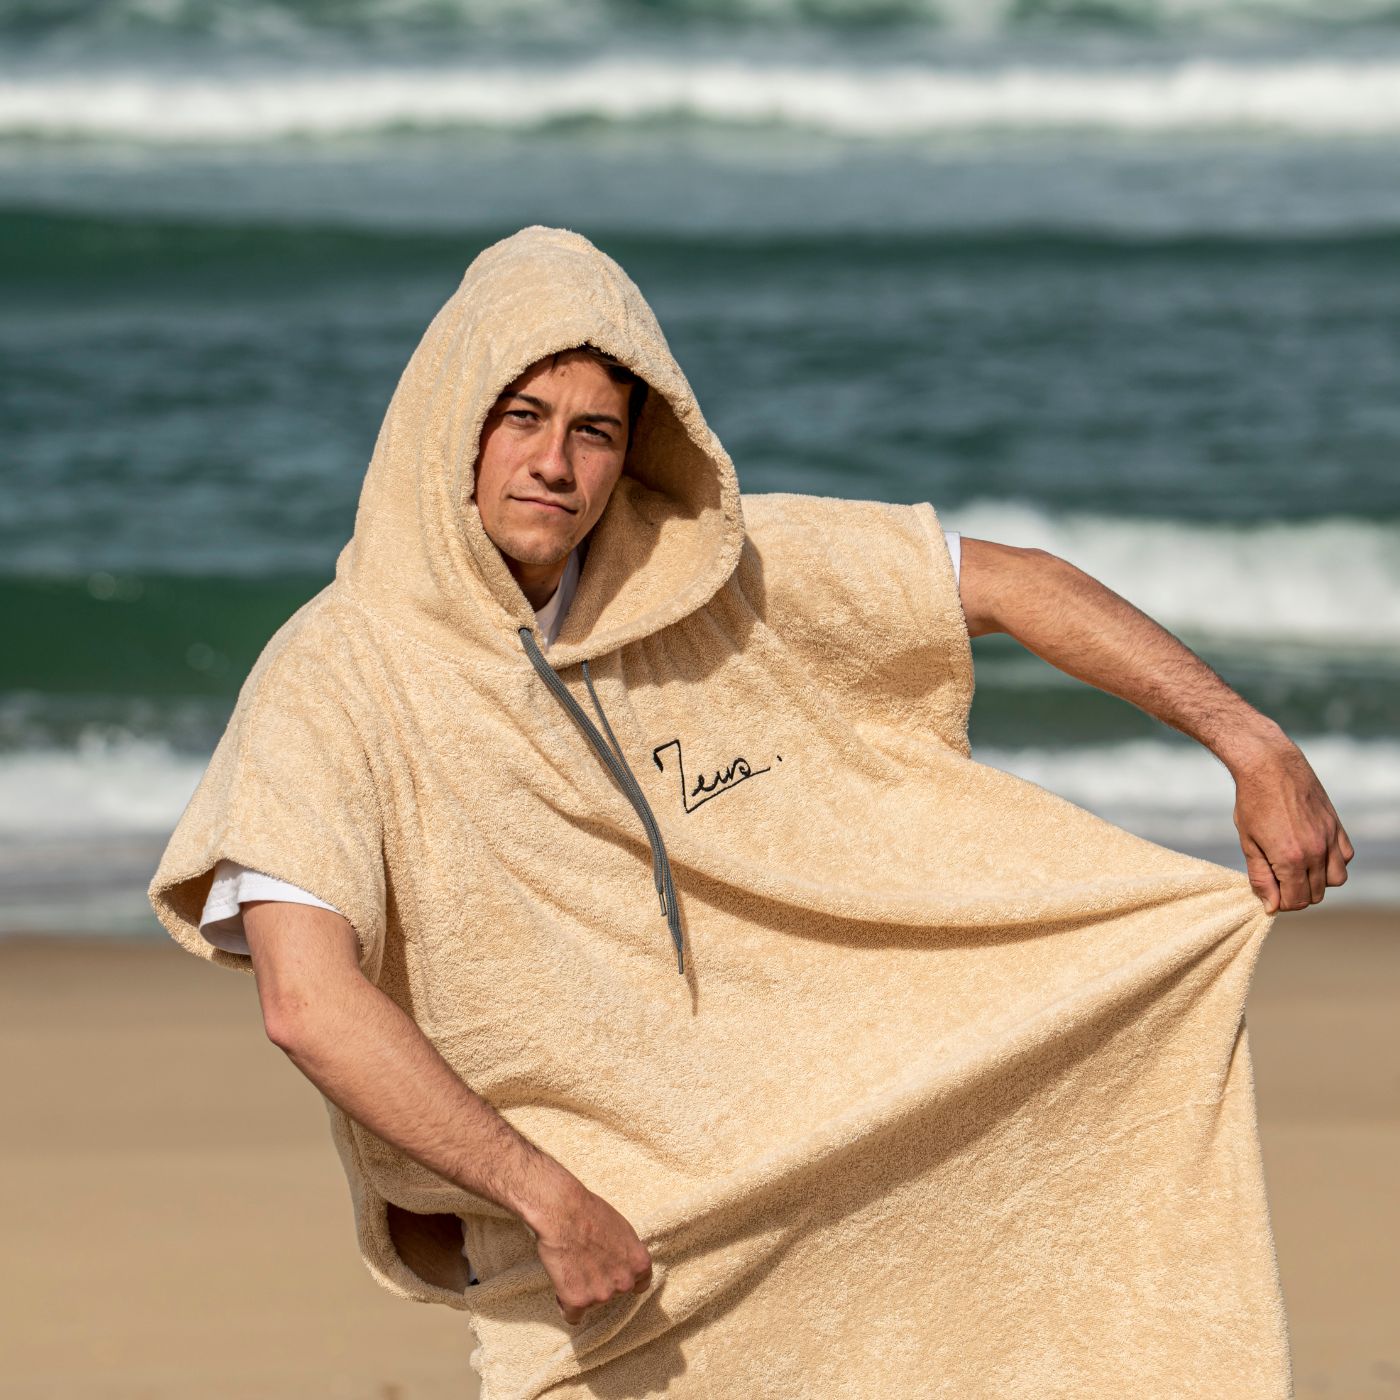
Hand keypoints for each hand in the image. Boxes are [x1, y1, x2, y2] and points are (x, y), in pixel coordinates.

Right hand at [527, 1174, 652, 1326]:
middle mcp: (624, 1282)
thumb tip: (622, 1263)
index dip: (623, 1278)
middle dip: (601, 1283)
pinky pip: (572, 1316)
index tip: (613, 1276)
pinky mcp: (578, 1301)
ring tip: (570, 1265)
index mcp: (639, 1263)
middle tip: (585, 1264)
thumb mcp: (622, 1229)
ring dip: (581, 1291)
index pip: (640, 1284)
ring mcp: (602, 1295)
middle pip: (614, 1294)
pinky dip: (566, 1305)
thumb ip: (626, 1253)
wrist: (563, 1211)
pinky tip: (561, 1289)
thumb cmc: (590, 1212)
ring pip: (591, 1303)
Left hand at [1228, 733, 1353, 912]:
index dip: (1280, 903)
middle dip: (1296, 893)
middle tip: (1277, 877)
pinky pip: (1345, 857)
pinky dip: (1333, 861)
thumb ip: (1260, 877)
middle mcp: (1315, 851)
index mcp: (1290, 858)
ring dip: (1317, 881)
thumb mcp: (1248, 843)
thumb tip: (1270, 906)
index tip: (1269, 892)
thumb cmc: (1252, 803)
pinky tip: (1312, 851)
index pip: (1296, 901)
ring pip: (1336, 880)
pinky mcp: (1337, 826)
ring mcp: (1330, 838)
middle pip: (1316, 894)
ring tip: (1295, 866)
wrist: (1269, 766)